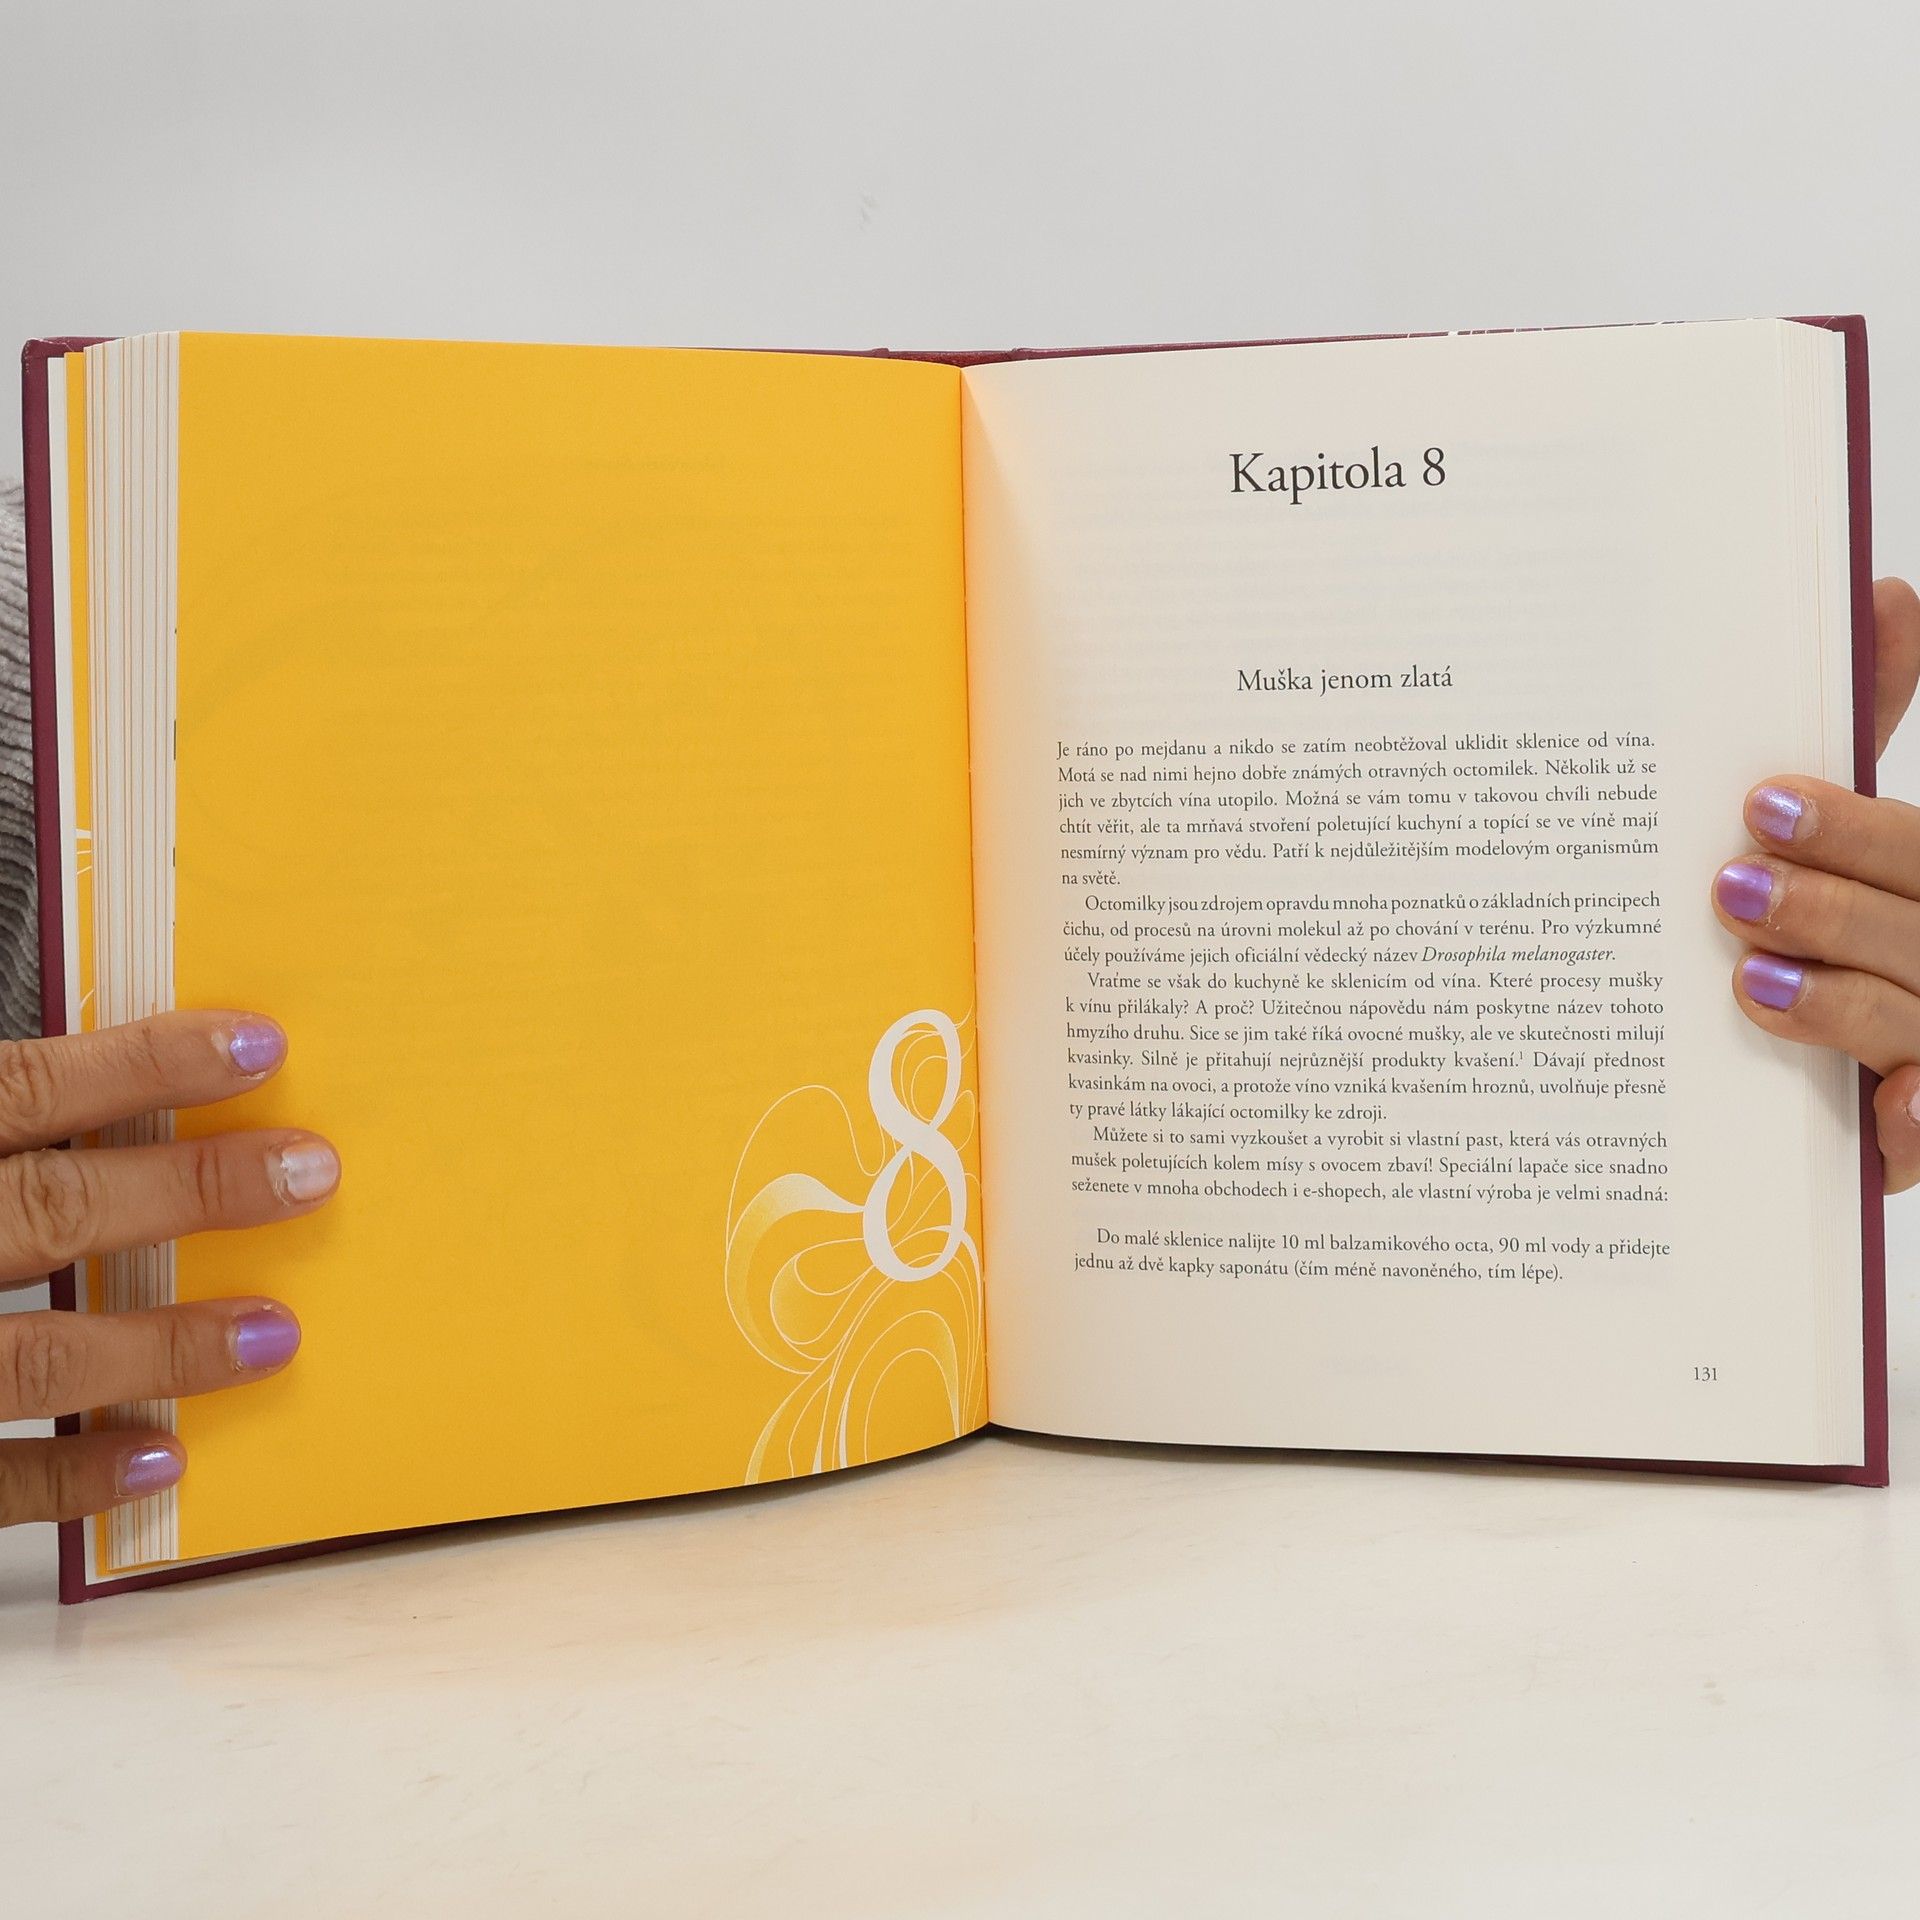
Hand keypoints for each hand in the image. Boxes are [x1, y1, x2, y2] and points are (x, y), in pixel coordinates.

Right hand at [0, 1014, 336, 1526]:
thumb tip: (72, 1082)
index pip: (20, 1092)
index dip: (144, 1065)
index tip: (257, 1044)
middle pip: (49, 1214)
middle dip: (191, 1191)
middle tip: (311, 1173)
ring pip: (29, 1355)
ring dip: (162, 1348)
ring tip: (275, 1333)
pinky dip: (66, 1477)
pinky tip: (159, 1456)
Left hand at [1714, 577, 1919, 1190]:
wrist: (1888, 1081)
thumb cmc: (1860, 930)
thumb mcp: (1858, 839)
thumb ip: (1868, 727)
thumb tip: (1885, 592)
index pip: (1915, 849)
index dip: (1850, 828)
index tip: (1759, 804)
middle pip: (1918, 930)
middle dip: (1830, 907)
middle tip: (1733, 888)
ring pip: (1916, 1022)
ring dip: (1841, 1003)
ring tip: (1749, 981)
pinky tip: (1886, 1119)